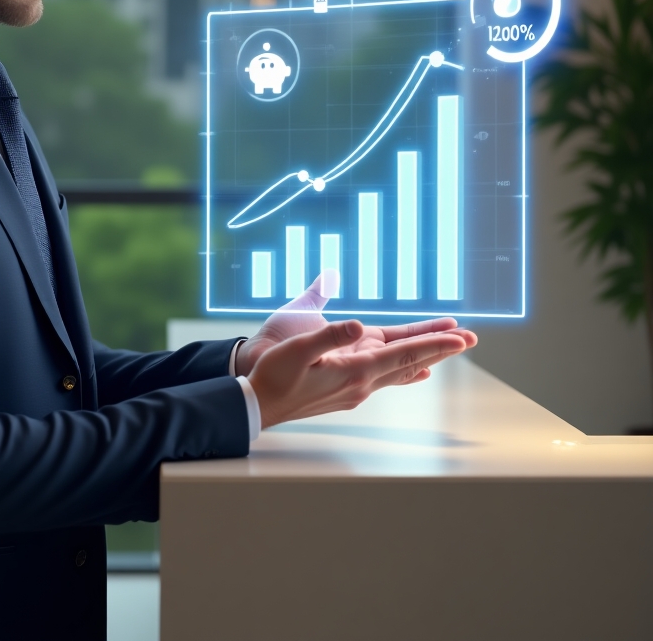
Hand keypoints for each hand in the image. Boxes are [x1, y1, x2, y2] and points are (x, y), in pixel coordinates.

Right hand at [234, 272, 476, 376]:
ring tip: (449, 345)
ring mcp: (356, 388)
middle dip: (441, 348)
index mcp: (355, 371)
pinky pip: (387, 376)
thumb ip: (329, 336)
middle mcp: (362, 383)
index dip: (434, 343)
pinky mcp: (347, 389)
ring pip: (401, 369)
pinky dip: (407, 368)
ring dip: (427, 355)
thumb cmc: (273, 375)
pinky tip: (416, 371)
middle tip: (471, 338)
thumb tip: (357, 326)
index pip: (404, 354)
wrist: (259, 404)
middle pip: (410, 362)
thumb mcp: (297, 349)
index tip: (461, 336)